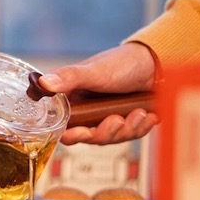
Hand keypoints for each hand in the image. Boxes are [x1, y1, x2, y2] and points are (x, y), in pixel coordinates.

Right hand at [39, 42, 160, 144]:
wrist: (156, 62)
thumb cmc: (122, 62)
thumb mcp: (94, 70)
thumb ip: (69, 77)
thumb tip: (43, 83)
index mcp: (74, 100)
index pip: (64, 126)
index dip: (71, 134)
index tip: (80, 133)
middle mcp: (89, 112)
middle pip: (90, 137)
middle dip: (105, 132)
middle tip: (116, 120)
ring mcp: (108, 118)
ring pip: (112, 138)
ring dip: (127, 129)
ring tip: (139, 112)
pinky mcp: (127, 122)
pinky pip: (131, 135)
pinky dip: (141, 127)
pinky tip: (148, 115)